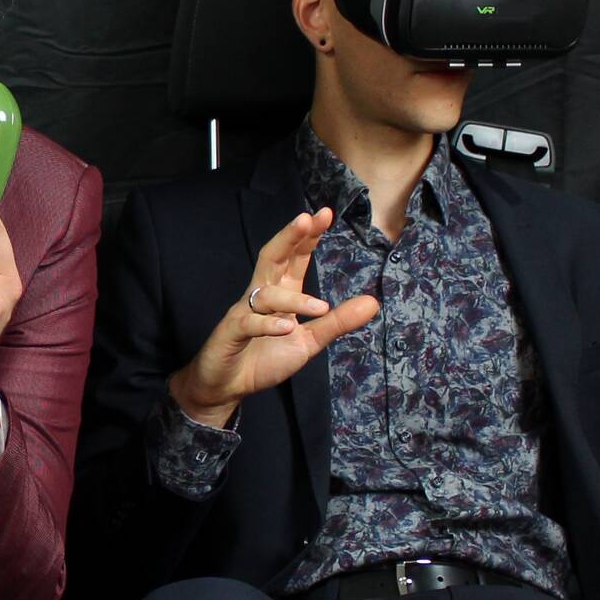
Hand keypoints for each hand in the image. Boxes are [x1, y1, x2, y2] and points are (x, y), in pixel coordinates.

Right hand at [168, 207, 379, 425]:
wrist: (226, 386)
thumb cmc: (264, 359)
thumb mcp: (308, 342)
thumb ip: (336, 323)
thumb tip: (373, 302)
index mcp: (280, 293)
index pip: (294, 258)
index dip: (308, 236)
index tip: (325, 214)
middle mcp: (261, 296)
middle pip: (272, 257)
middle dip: (290, 237)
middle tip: (307, 218)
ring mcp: (244, 312)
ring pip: (266, 294)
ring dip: (294, 298)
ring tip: (320, 307)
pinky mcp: (231, 333)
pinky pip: (249, 323)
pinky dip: (268, 324)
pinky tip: (288, 328)